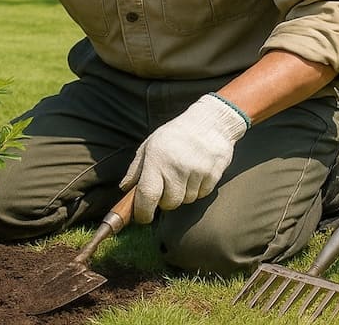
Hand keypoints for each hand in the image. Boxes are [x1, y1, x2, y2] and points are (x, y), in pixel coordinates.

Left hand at [120, 93, 249, 223]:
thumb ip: (136, 168)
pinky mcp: (212, 175)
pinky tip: (196, 173)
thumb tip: (125, 189)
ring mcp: (196, 171)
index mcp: (157, 159)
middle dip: (165, 201)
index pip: (147, 196)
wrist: (210, 121)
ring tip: (183, 175)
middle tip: (166, 186)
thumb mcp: (150, 145)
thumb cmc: (175, 134)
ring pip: (186, 200)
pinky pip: (201, 195)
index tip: (143, 217)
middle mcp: (176, 167)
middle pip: (169, 204)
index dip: (143, 212)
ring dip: (182, 194)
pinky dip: (197, 190)